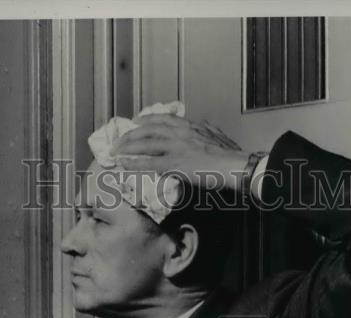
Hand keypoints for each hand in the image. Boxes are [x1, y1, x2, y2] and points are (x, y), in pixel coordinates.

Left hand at [111, 114, 251, 192]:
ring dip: (127, 147)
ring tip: (115, 151)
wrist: (234, 165)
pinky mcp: (174, 163)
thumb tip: (203, 125)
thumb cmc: (230, 155)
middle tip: (119, 140)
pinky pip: (148, 163)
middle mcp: (180, 133)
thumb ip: (206, 129)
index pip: (163, 119)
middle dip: (131, 134)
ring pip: (145, 143)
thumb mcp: (217, 135)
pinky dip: (133, 163)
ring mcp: (175, 148)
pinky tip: (123, 164)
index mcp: (190, 126)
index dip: (147, 120)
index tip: (136, 121)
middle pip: (149, 129)